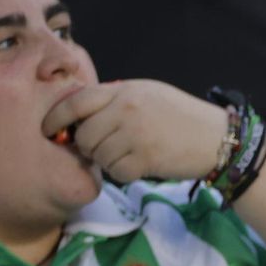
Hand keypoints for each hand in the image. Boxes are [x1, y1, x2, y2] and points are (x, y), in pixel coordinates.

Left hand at [42, 81, 230, 185]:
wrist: (217, 138)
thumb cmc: (183, 116)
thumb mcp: (148, 94)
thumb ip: (116, 99)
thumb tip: (82, 113)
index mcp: (123, 91)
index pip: (76, 101)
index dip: (56, 118)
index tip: (48, 130)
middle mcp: (125, 110)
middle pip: (84, 134)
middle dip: (87, 147)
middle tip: (102, 150)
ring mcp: (135, 134)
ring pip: (99, 156)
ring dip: (107, 162)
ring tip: (127, 157)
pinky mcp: (145, 158)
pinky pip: (116, 172)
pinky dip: (122, 174)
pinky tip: (138, 167)